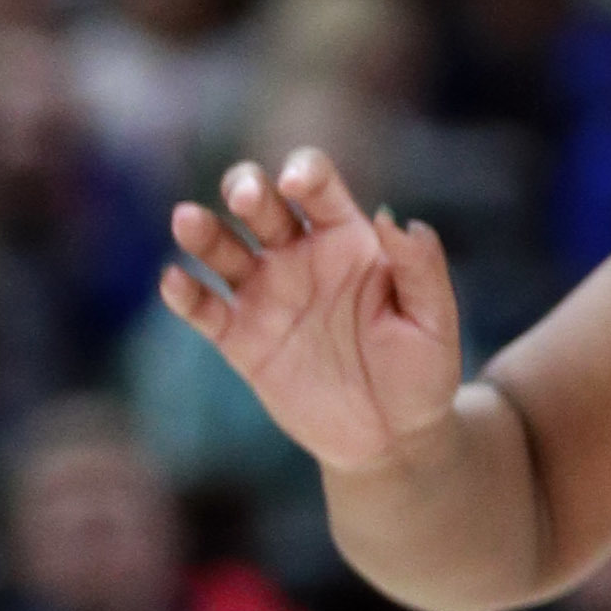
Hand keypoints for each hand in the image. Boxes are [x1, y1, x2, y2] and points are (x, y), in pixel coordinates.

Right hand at [158, 150, 464, 476]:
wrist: (396, 438)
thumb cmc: (421, 371)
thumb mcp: (434, 320)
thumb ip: (421, 267)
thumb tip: (396, 218)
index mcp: (346, 238)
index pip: (318, 186)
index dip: (304, 173)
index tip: (298, 184)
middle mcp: (297, 255)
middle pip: (258, 202)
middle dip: (246, 188)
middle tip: (248, 199)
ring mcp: (264, 293)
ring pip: (220, 246)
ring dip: (201, 230)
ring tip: (188, 221)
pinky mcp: (240, 337)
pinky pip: (202, 308)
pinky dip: (183, 293)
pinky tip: (175, 281)